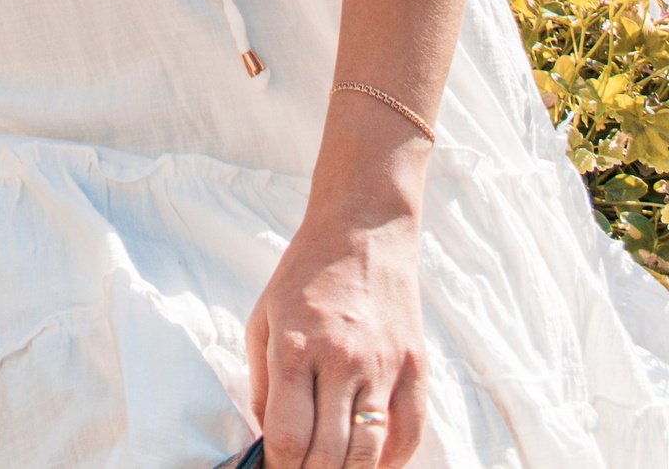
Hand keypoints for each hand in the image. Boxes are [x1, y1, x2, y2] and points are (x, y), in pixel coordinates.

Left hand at [246, 213, 426, 468]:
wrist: (362, 232)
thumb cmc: (304, 276)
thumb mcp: (264, 318)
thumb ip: (261, 383)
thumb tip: (267, 439)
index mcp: (295, 347)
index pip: (288, 436)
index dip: (280, 465)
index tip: (276, 466)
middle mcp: (340, 360)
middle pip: (329, 455)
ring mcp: (382, 366)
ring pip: (369, 453)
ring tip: (333, 468)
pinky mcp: (415, 367)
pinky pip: (410, 434)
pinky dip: (392, 460)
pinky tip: (374, 462)